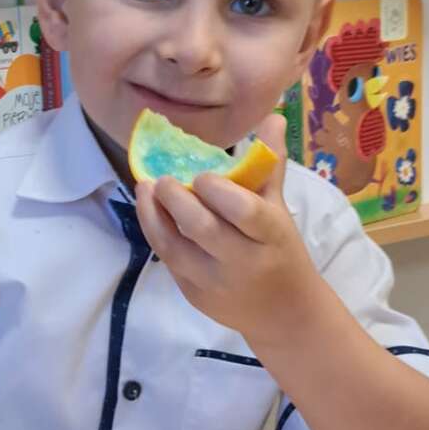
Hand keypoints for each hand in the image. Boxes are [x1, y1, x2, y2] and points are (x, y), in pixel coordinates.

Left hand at [135, 114, 322, 349]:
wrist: (284, 314)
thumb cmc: (281, 250)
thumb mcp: (279, 209)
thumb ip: (269, 164)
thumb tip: (272, 116)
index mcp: (270, 236)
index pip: (245, 213)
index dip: (219, 192)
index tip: (202, 174)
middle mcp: (242, 262)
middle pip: (203, 230)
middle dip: (177, 201)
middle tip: (163, 179)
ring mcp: (215, 282)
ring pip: (175, 248)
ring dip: (153, 216)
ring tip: (145, 188)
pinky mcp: (194, 295)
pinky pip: (168, 261)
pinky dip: (155, 233)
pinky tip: (149, 211)